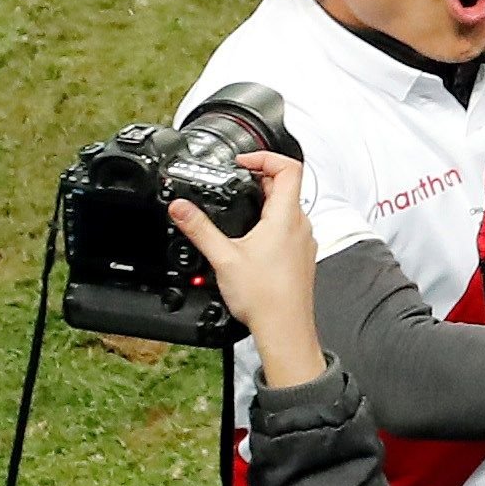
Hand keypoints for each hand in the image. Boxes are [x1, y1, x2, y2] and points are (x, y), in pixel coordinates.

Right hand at [170, 153, 322, 387]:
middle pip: (286, 186)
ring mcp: (304, 242)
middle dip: (258, 178)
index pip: (289, 168)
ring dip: (264, 200)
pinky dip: (269, 221)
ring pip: (288, 207)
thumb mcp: (222, 257)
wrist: (285, 329)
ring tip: (238, 205)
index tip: (241, 162)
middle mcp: (301, 226)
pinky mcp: (300, 256)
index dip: (265, 156)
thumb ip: (199, 228)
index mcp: (286, 218)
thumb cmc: (264, 297)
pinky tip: (248, 235)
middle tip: (233, 181)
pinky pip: (288, 227)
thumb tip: (180, 207)